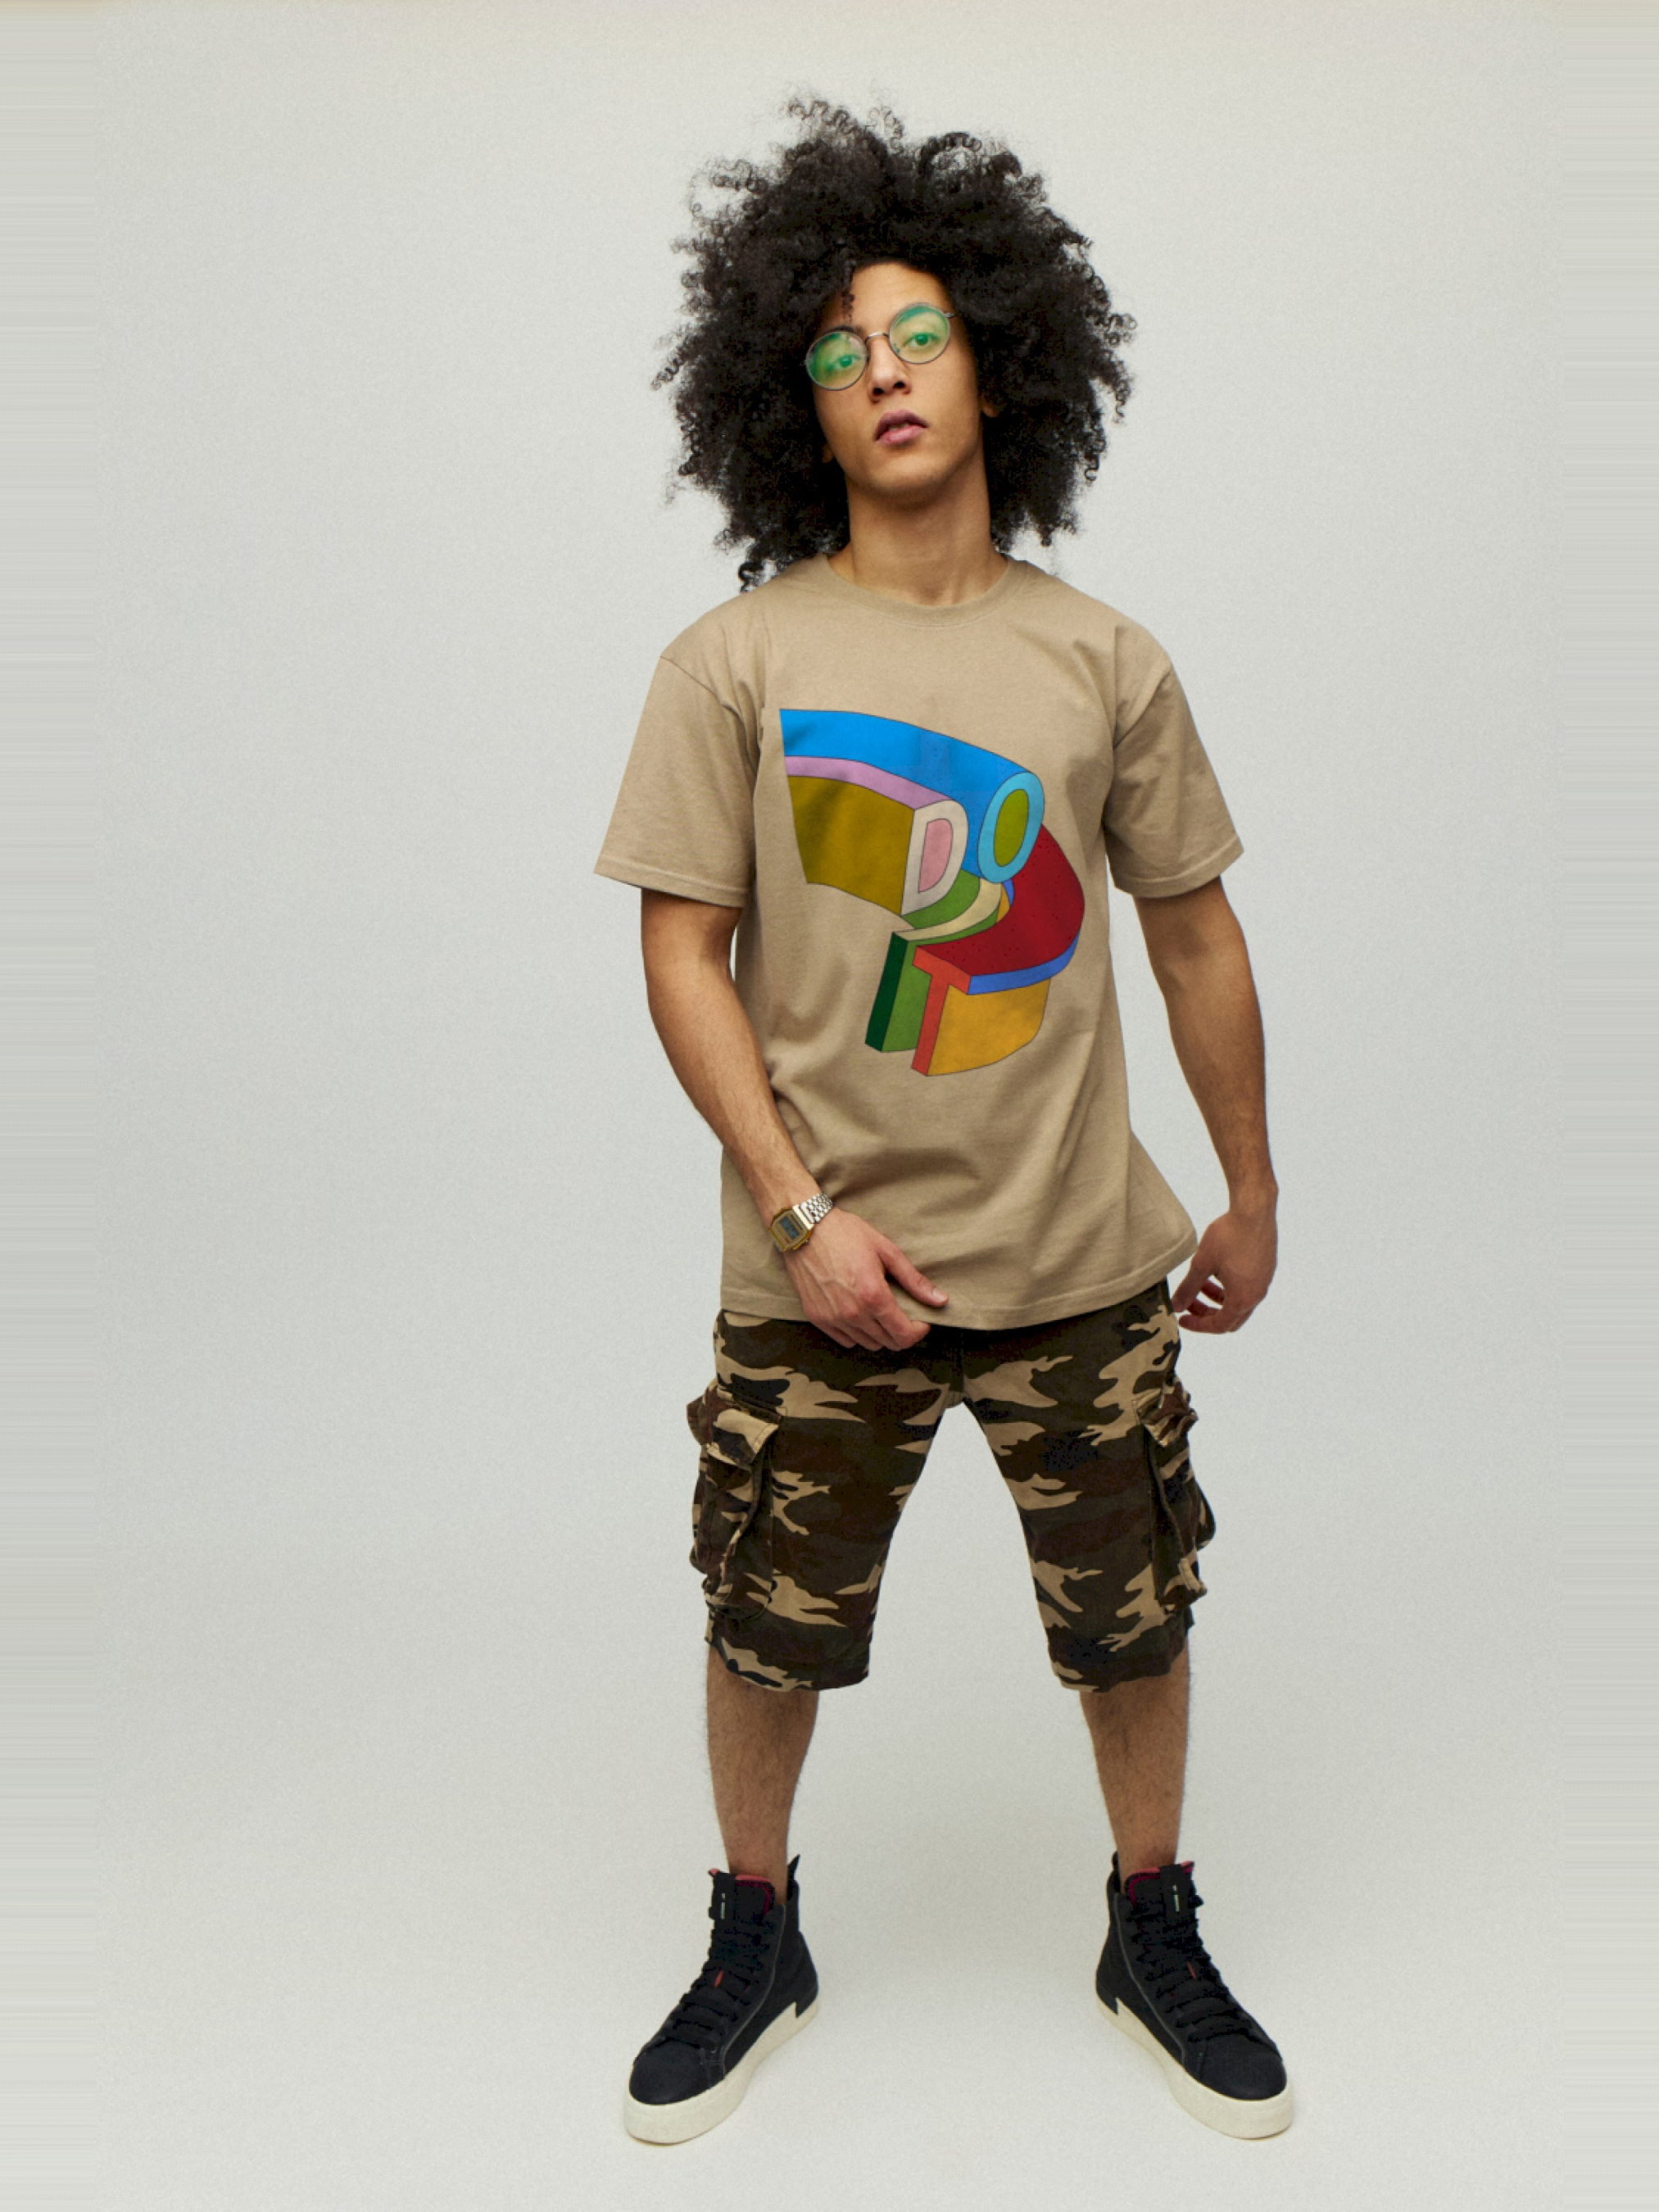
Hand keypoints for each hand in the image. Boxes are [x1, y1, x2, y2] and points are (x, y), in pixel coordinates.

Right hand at [782, 1205, 947, 1350]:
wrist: (804, 1229)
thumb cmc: (846, 1234)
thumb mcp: (886, 1251)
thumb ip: (914, 1280)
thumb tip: (940, 1300)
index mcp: (874, 1297)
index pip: (905, 1335)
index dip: (919, 1331)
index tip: (921, 1319)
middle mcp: (853, 1314)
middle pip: (889, 1343)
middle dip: (902, 1332)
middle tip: (903, 1314)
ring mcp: (833, 1318)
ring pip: (868, 1344)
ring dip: (881, 1334)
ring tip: (881, 1312)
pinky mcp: (817, 1318)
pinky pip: (846, 1341)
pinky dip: (858, 1334)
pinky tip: (860, 1314)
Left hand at [1170, 1197, 1277, 1332]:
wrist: (1254, 1210)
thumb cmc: (1227, 1236)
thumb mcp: (1201, 1264)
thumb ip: (1187, 1288)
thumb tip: (1176, 1307)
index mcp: (1242, 1299)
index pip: (1219, 1325)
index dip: (1198, 1325)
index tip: (1181, 1318)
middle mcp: (1257, 1294)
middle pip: (1231, 1318)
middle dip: (1207, 1314)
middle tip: (1188, 1303)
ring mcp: (1264, 1281)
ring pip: (1239, 1302)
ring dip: (1217, 1298)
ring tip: (1200, 1282)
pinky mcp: (1266, 1268)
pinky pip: (1247, 1287)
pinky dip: (1229, 1287)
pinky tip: (1217, 1269)